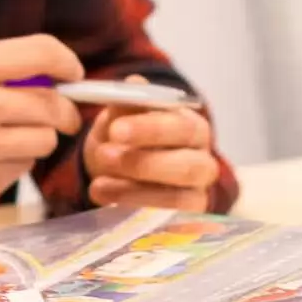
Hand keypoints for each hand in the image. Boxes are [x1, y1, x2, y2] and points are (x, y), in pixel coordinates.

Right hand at [0, 35, 84, 221]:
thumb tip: (53, 79)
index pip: (41, 52)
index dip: (66, 62)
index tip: (72, 73)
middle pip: (52, 104)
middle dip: (64, 111)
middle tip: (60, 116)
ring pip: (44, 140)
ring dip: (38, 139)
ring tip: (13, 138)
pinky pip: (24, 169)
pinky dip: (16, 163)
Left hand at [81, 77, 221, 209]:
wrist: (122, 170)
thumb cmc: (127, 137)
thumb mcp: (122, 117)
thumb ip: (128, 104)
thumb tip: (134, 82)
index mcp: (192, 126)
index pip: (180, 127)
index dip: (150, 129)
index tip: (115, 130)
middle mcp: (203, 160)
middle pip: (186, 166)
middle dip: (143, 163)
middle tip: (104, 156)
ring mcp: (198, 192)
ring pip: (178, 197)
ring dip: (134, 190)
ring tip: (97, 184)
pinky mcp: (186, 218)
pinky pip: (166, 219)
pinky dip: (133, 209)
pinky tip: (105, 197)